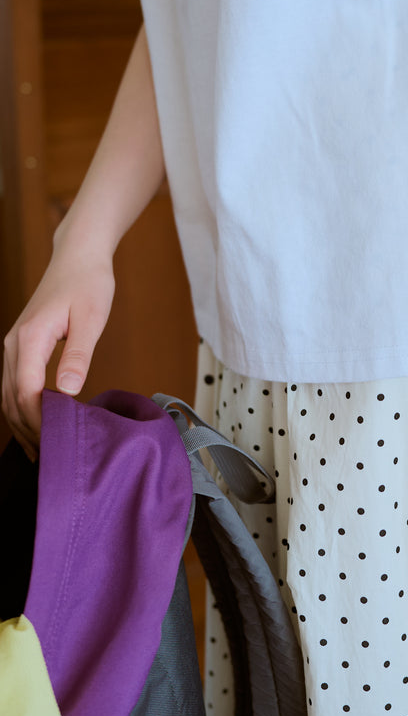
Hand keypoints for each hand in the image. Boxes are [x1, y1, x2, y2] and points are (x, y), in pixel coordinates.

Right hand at [2, 243, 114, 458]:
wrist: (78, 257)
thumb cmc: (89, 284)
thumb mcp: (92, 317)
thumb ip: (79, 353)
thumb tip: (69, 389)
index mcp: (30, 338)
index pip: (26, 392)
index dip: (39, 422)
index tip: (58, 443)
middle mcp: (14, 344)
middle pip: (11, 399)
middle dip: (29, 430)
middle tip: (53, 458)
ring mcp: (13, 346)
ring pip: (7, 395)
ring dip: (21, 424)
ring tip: (42, 451)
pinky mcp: (20, 347)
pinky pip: (12, 385)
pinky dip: (19, 408)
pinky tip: (35, 426)